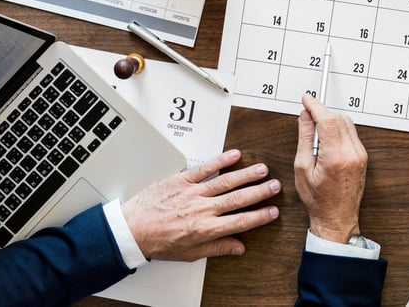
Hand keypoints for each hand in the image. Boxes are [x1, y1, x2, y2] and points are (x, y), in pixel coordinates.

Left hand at [121, 149, 280, 260]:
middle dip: (260, 192)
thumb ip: (217, 248)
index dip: (260, 216)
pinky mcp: (182, 181)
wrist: (132, 230)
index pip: (241, 221)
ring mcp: (192, 193)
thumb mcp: (190, 253)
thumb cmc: (158, 241)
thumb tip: (238, 247)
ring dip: (247, 175)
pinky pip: (205, 168)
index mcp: (205, 229)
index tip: (272, 211)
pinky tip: (234, 155)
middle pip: (238, 198)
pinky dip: (221, 161)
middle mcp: (202, 209)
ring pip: (226, 182)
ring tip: (262, 170)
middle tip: (275, 186)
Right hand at [294, 94, 367, 243]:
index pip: (327, 119)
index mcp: (336, 156)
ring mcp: (360, 154)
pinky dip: (338, 130)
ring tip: (316, 137)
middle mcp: (352, 153)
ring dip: (331, 122)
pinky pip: (351, 133)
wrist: (337, 218)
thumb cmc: (318, 199)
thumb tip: (305, 117)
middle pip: (338, 118)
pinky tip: (327, 143)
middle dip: (322, 114)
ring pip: (346, 123)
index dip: (315, 105)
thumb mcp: (302, 168)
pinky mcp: (363, 156)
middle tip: (307, 121)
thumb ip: (304, 138)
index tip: (306, 99)